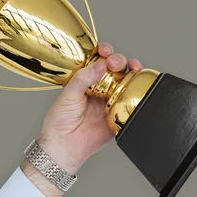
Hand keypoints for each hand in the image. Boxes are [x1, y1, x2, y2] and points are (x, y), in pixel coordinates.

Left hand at [21, 43, 141, 196]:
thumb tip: (100, 64)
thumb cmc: (60, 121)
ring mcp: (110, 100)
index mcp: (85, 79)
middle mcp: (99, 87)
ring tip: (132, 68)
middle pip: (114, 67)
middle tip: (115, 63)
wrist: (65, 146)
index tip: (105, 50)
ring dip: (131, 71)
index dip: (103, 51)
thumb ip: (83, 78)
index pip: (97, 60)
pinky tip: (137, 85)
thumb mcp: (68, 95)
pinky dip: (137, 91)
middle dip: (118, 60)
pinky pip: (131, 101)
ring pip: (125, 81)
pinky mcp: (118, 114)